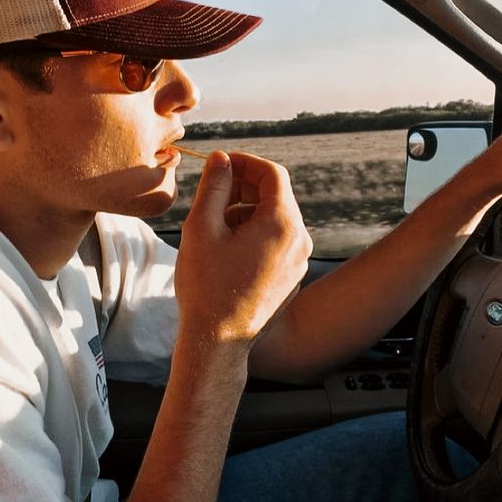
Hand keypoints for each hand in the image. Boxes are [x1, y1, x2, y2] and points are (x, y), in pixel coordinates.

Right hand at [175, 151, 312, 344]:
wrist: (219, 342)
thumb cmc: (207, 286)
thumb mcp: (202, 227)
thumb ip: (214, 186)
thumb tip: (221, 159)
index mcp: (283, 223)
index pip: (272, 173)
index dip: (244, 163)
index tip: (219, 166)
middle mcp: (300, 240)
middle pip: (275, 197)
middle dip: (242, 190)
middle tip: (210, 198)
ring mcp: (299, 262)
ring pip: (275, 222)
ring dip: (245, 215)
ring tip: (213, 231)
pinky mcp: (292, 279)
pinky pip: (276, 245)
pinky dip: (254, 237)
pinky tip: (226, 253)